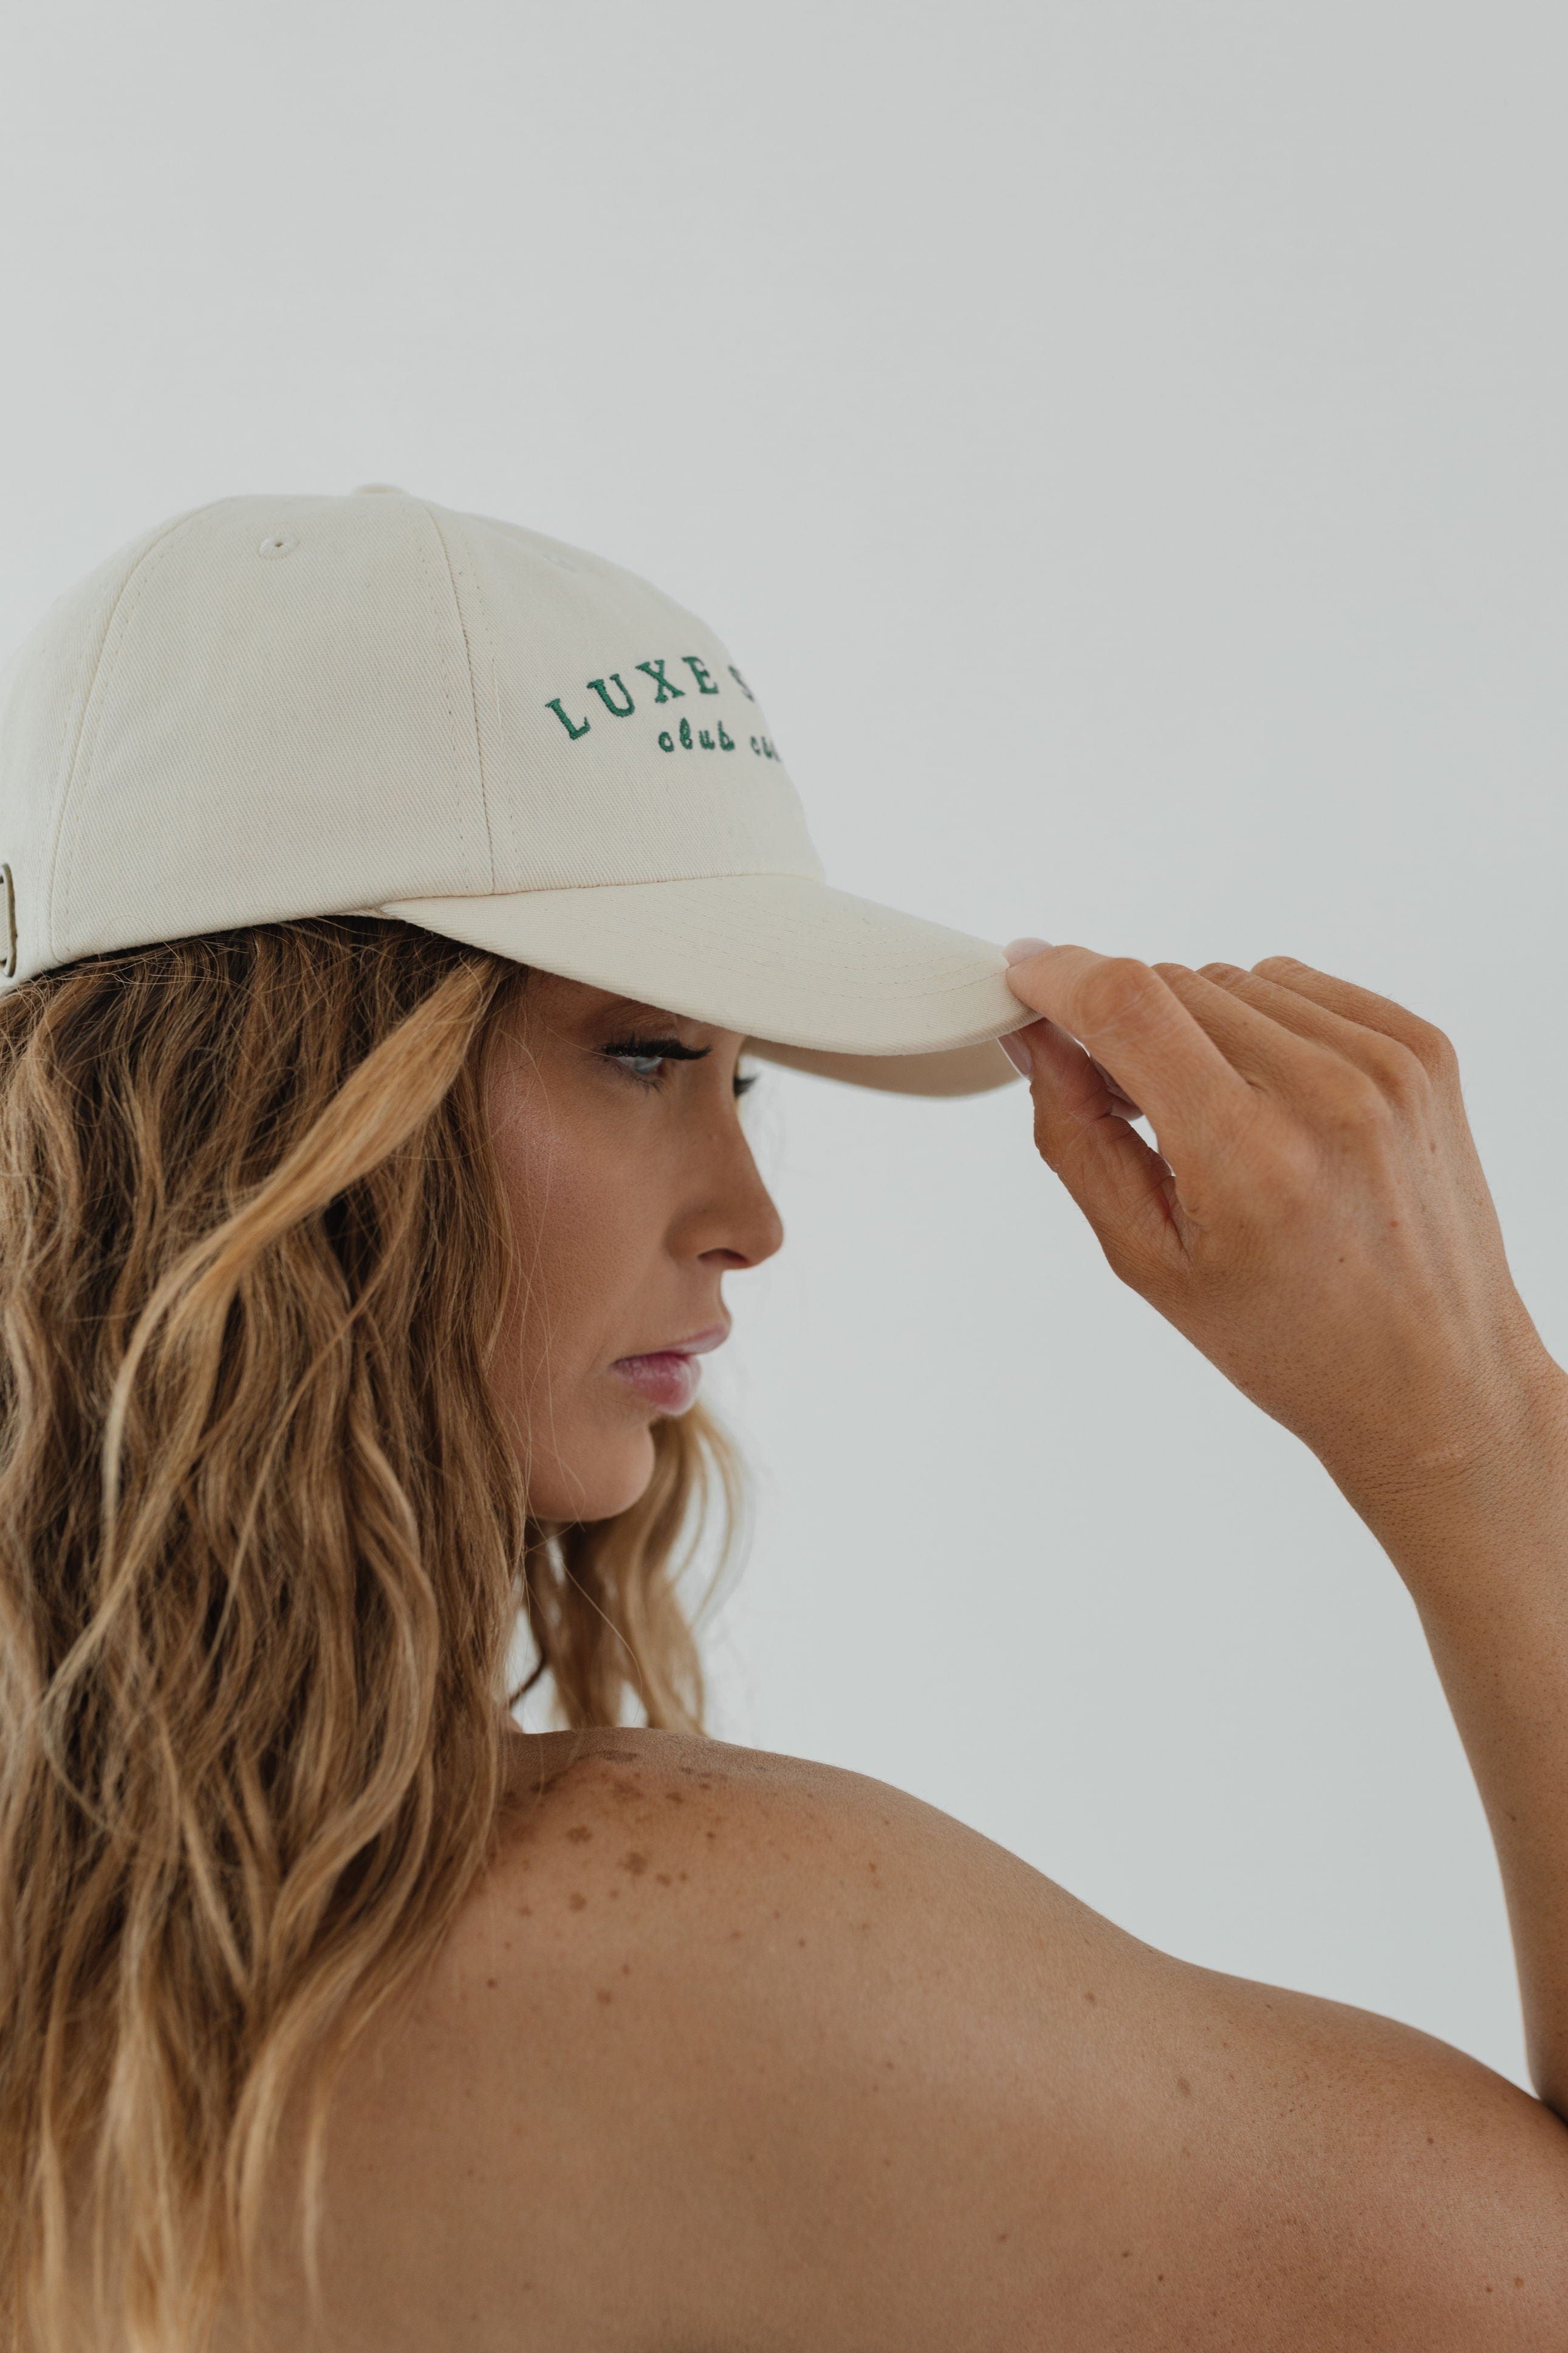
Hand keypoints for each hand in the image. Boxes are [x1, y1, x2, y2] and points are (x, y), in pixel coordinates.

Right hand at [1002, 946, 1558, 1508]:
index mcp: (1249, 1159)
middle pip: (1175, 984)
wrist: (1435, 1382)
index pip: (1129, 1005)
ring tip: (1218, 1118)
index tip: (1025, 973)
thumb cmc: (1291, 1340)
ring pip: (1235, 979)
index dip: (1059, 975)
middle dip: (1127, 1025)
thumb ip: (1077, 1136)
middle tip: (1127, 1101)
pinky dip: (1266, 1025)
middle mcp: (1326, 1096)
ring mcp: (1386, 1065)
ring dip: (1200, 1027)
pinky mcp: (1425, 1050)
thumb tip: (1034, 1034)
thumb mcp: (1148, 1259)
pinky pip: (1302, 987)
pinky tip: (1275, 1102)